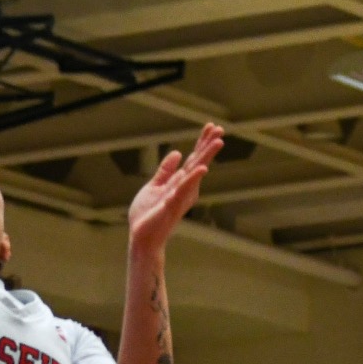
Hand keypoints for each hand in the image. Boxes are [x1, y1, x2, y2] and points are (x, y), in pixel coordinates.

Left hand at [128, 123, 223, 254]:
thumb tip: (177, 153)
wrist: (141, 237)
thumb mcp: (154, 186)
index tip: (211, 126)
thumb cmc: (148, 215)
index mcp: (180, 183)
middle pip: (198, 162)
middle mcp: (184, 188)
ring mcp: (180, 196)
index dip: (202, 142)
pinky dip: (192, 179)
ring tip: (218, 142)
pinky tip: (202, 168)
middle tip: (220, 128)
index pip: (193, 159)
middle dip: (208, 145)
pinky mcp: (172, 205)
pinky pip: (183, 190)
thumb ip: (165, 171)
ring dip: (206, 157)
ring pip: (195, 172)